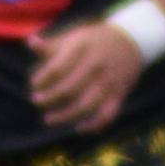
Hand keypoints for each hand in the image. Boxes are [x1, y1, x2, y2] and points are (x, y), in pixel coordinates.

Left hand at [28, 19, 147, 131]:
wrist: (133, 40)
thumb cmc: (96, 40)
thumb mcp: (75, 37)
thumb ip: (52, 45)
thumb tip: (30, 43)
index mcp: (82, 49)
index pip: (57, 68)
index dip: (42, 79)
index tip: (34, 84)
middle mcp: (95, 66)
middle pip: (68, 88)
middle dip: (49, 98)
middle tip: (36, 101)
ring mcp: (108, 82)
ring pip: (85, 105)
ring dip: (65, 116)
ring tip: (49, 120)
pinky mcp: (119, 94)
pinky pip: (107, 115)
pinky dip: (94, 125)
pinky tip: (80, 129)